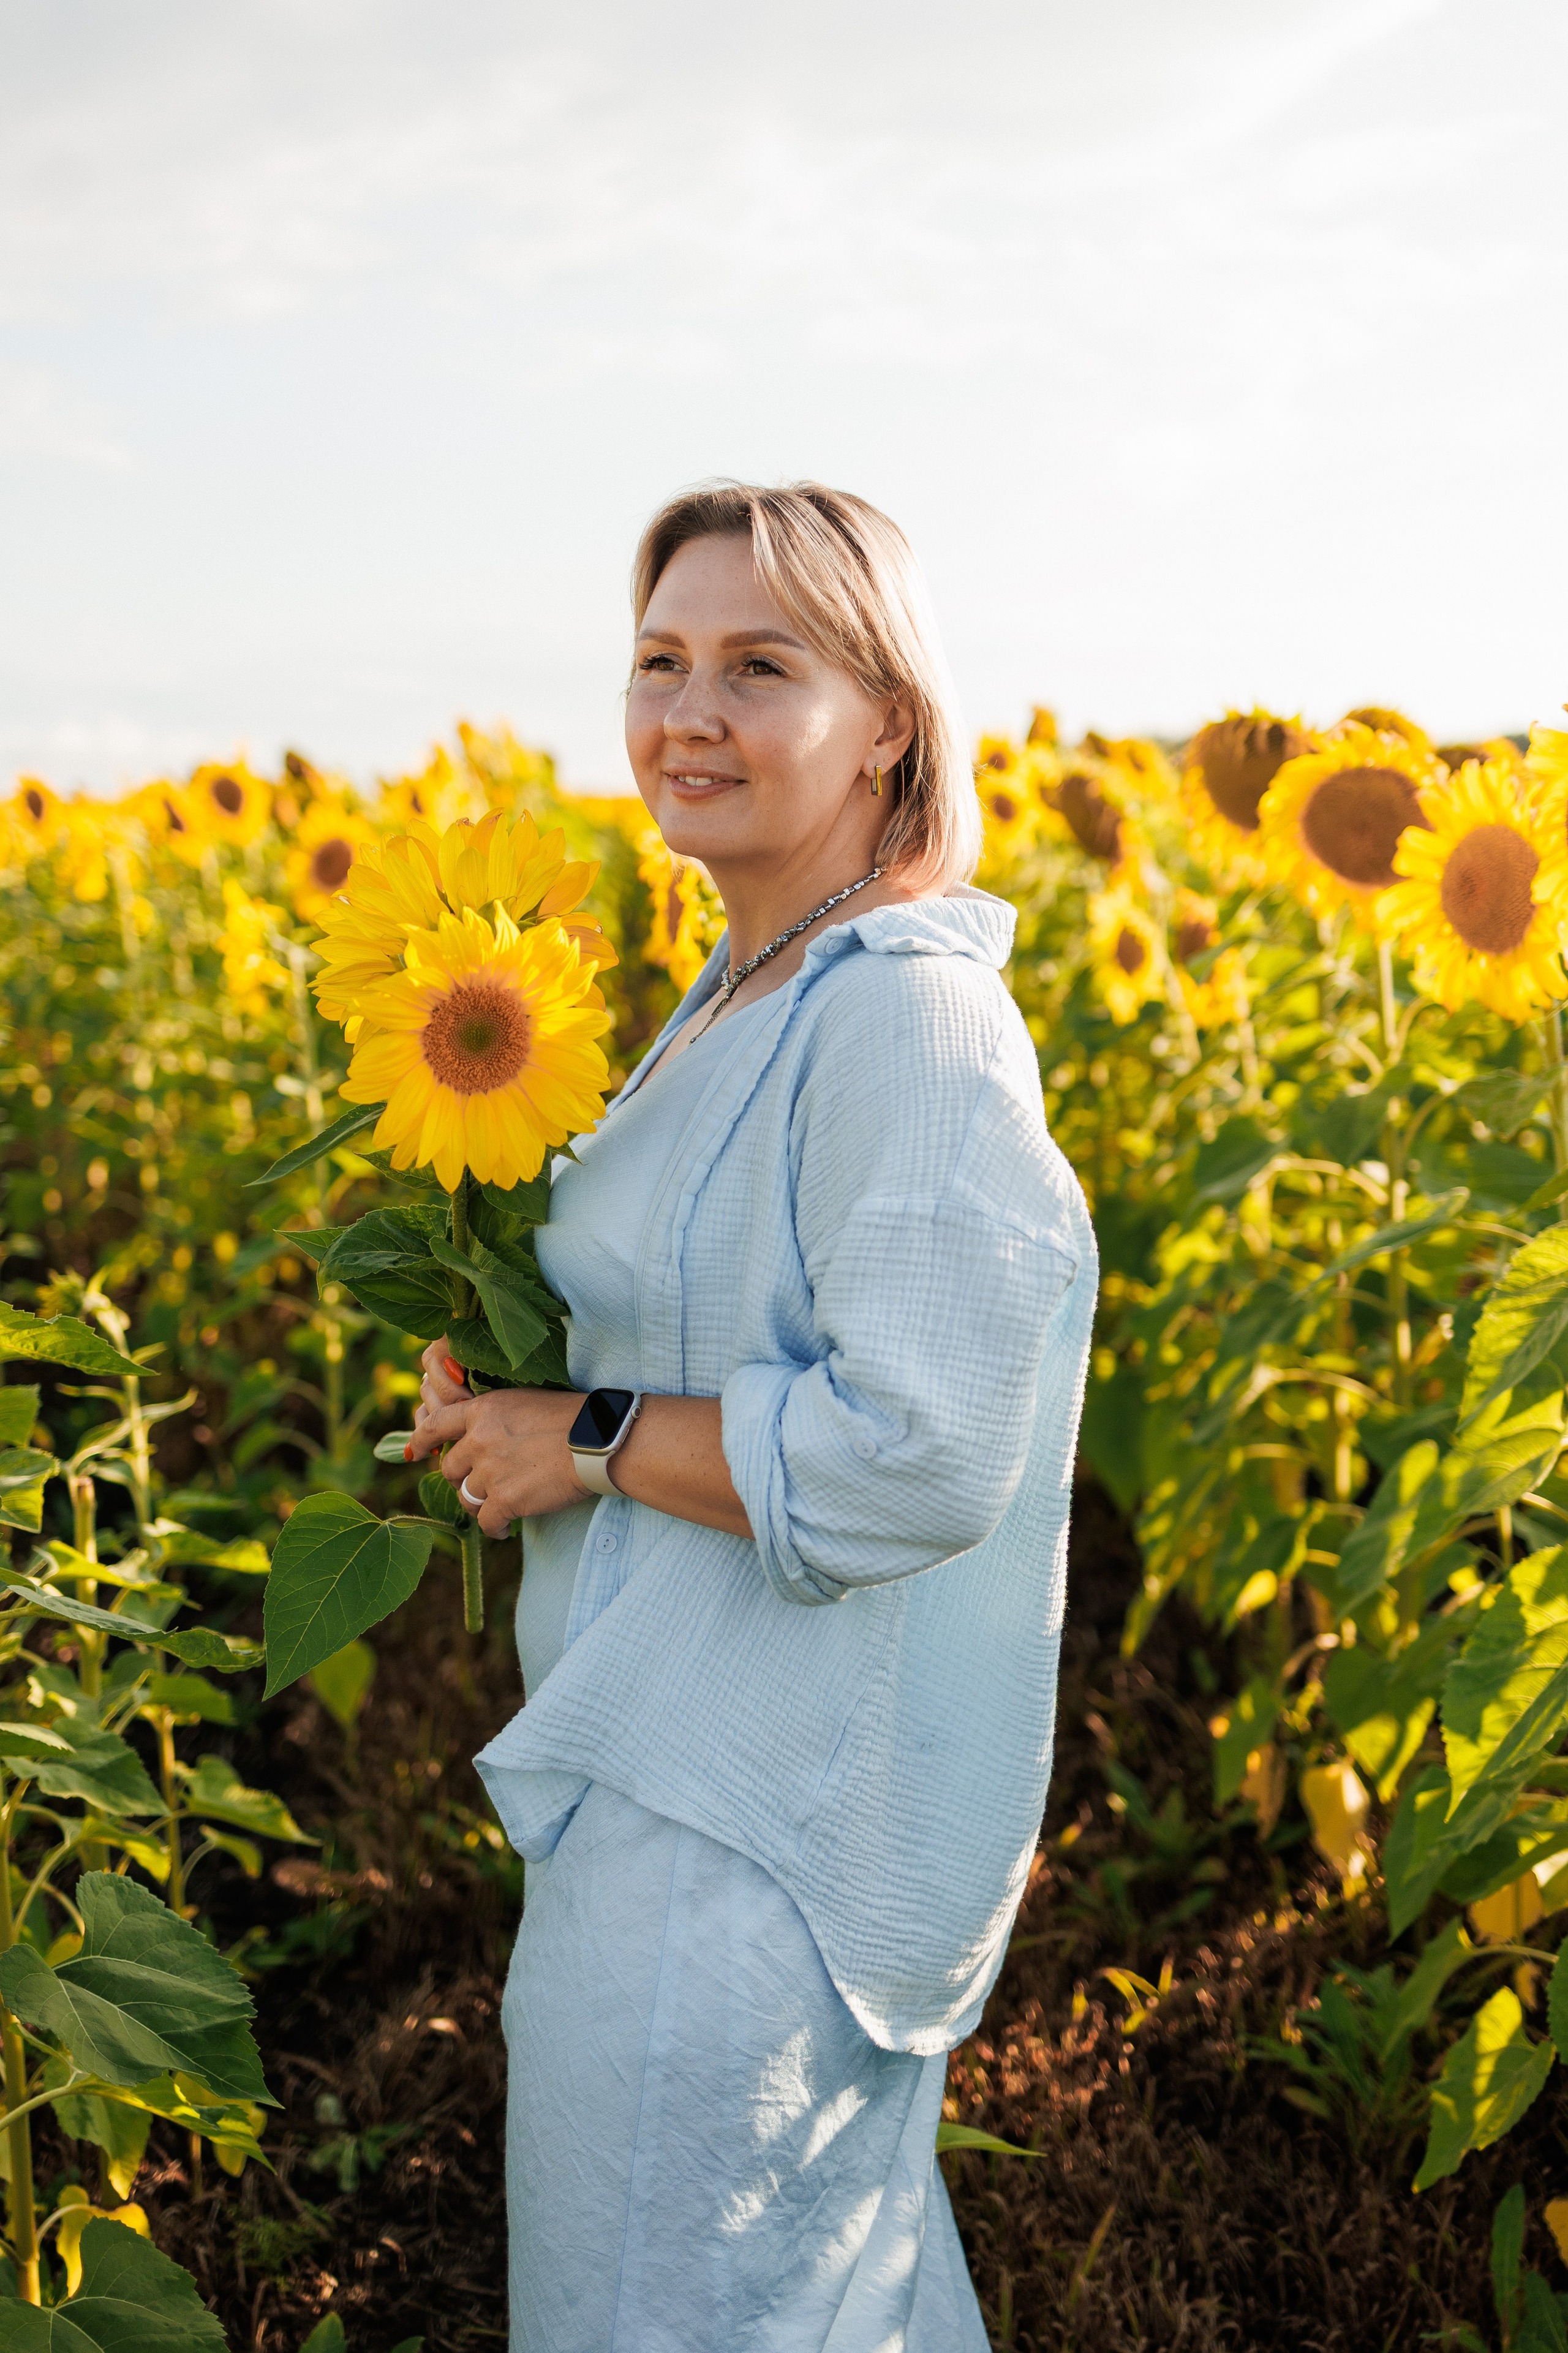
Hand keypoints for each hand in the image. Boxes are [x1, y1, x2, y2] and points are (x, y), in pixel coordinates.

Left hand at [408, 1336, 588, 1535]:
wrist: (597, 1441)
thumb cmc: (572, 1418)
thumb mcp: (525, 1403)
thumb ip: (495, 1418)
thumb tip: (481, 1437)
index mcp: (483, 1410)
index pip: (435, 1424)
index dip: (420, 1440)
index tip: (413, 1451)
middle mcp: (479, 1439)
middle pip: (449, 1469)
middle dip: (463, 1478)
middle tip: (483, 1484)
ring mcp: (490, 1471)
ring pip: (467, 1498)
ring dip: (481, 1505)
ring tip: (499, 1507)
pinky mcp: (505, 1500)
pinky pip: (486, 1523)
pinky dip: (495, 1528)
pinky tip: (505, 1528)